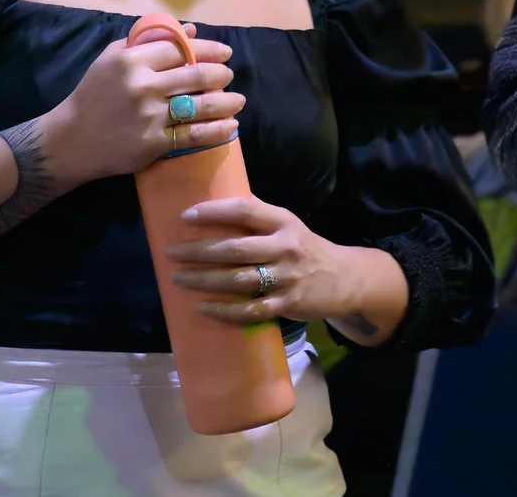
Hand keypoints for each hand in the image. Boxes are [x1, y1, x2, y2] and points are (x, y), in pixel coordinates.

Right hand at [45, 24, 240, 182]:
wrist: (71, 139)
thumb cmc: (93, 95)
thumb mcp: (112, 59)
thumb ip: (148, 41)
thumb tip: (190, 29)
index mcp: (132, 60)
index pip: (182, 49)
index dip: (208, 49)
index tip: (225, 52)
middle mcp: (143, 85)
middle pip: (196, 75)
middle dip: (221, 74)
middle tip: (229, 75)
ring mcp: (150, 115)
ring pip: (201, 105)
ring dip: (227, 101)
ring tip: (238, 100)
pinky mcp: (155, 142)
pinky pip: (195, 134)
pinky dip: (218, 129)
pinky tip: (231, 125)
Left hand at [166, 196, 385, 327]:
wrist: (345, 278)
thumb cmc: (305, 249)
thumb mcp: (287, 226)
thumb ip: (257, 219)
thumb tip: (213, 207)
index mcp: (283, 222)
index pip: (246, 211)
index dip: (214, 212)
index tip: (185, 216)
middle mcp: (285, 248)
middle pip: (235, 249)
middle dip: (199, 251)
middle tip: (171, 252)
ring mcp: (287, 278)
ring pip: (238, 280)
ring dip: (204, 280)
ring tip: (178, 278)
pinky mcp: (287, 304)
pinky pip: (250, 310)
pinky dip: (224, 311)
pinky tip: (203, 308)